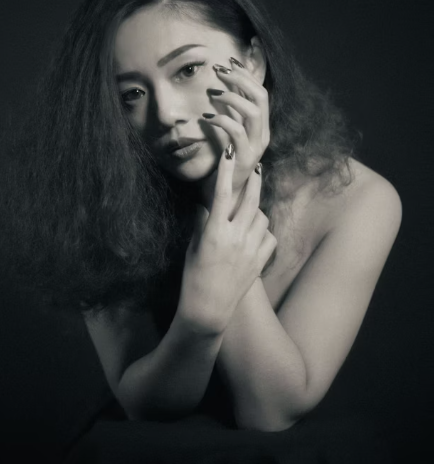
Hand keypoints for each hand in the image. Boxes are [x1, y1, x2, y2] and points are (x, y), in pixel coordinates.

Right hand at [179, 146, 276, 334]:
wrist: (209, 309)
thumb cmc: (194, 277)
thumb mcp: (193, 247)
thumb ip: (201, 223)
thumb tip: (204, 205)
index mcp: (215, 232)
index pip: (222, 194)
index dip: (227, 170)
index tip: (230, 153)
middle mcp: (235, 238)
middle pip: (251, 200)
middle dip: (255, 180)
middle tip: (257, 167)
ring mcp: (251, 250)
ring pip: (263, 217)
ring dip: (257, 210)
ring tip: (249, 210)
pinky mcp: (260, 262)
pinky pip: (269, 237)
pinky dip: (264, 232)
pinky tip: (255, 235)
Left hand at [203, 56, 270, 199]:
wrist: (225, 196)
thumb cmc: (224, 163)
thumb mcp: (227, 132)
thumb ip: (229, 112)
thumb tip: (221, 83)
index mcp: (261, 126)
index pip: (261, 91)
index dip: (247, 73)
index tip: (229, 60)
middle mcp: (263, 135)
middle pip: (261, 96)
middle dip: (240, 79)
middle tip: (219, 71)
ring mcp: (256, 147)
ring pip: (253, 112)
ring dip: (232, 97)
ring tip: (212, 93)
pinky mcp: (244, 159)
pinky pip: (236, 132)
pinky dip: (221, 120)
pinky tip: (207, 117)